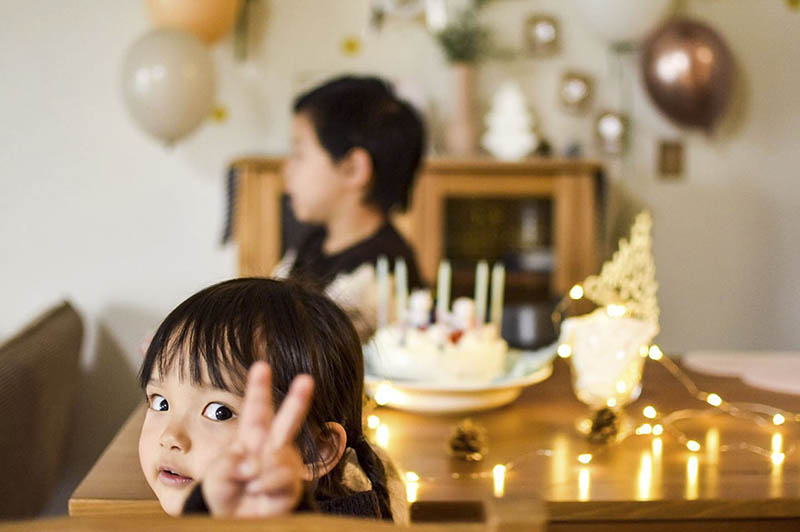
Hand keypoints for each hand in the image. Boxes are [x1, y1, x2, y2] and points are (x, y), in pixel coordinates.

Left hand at [200, 361, 313, 517]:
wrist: (235, 521)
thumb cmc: (226, 492)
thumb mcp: (215, 476)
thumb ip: (228, 465)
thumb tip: (252, 466)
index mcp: (251, 437)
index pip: (256, 410)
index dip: (259, 388)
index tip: (261, 365)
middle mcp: (272, 446)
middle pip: (286, 420)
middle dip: (298, 400)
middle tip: (306, 379)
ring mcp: (284, 465)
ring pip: (282, 453)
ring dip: (260, 468)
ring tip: (248, 482)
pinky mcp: (291, 485)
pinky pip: (283, 476)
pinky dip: (265, 483)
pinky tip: (256, 489)